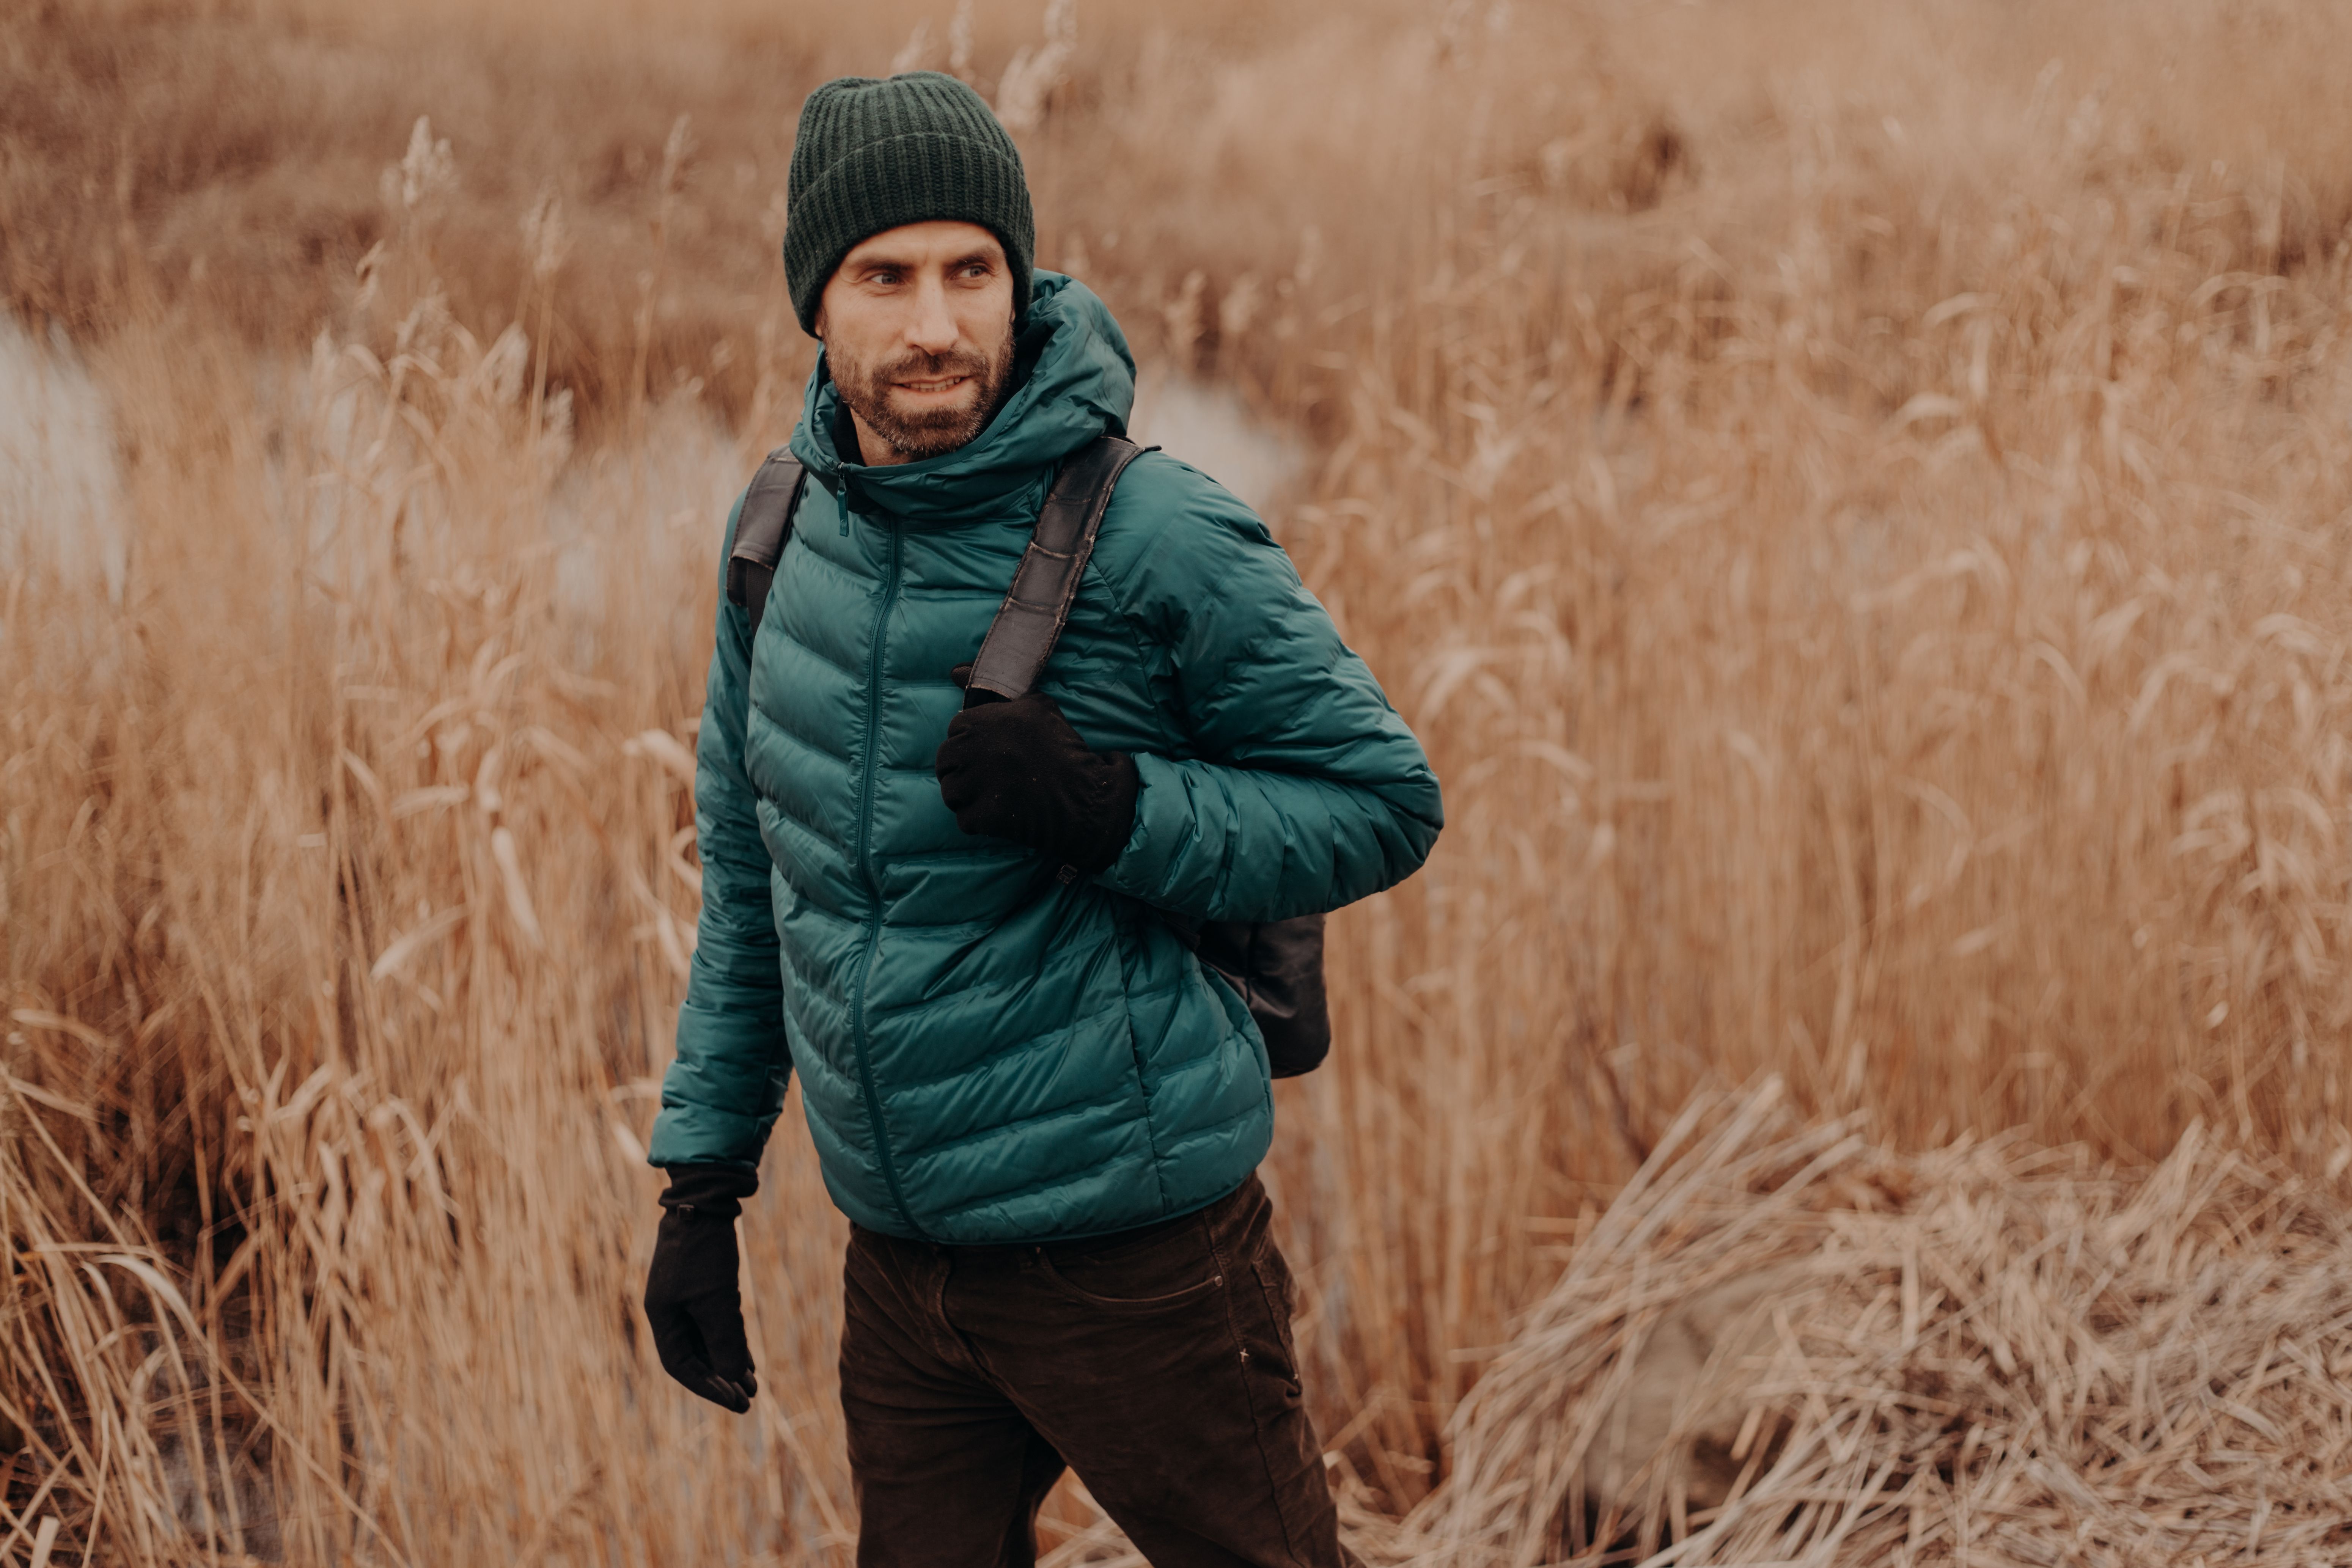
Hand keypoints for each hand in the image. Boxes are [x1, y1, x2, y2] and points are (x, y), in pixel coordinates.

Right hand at [644, 1165, 759, 1412]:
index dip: (708, 1387)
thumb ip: (725, 1340)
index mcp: (662, 1316)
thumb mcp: (717, 1300)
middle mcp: (669, 1309)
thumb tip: (735, 1378)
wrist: (705, 1200)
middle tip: (748, 1399)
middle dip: (720, 1379)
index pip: (681, 1367)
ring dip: (728, 1362)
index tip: (736, 1402)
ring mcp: (684, 1295)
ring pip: (706, 1340)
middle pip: (693, 1356)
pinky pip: (713, 1322)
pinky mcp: (701, 1283)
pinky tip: (748, 1358)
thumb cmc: (705, 1251)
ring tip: (753, 1384)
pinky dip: (729, 1340)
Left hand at [934, 688, 1139, 875]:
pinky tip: (1000, 814)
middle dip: (963, 770)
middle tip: (988, 777)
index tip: (989, 752)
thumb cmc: (1061, 747)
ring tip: (994, 796)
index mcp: (980, 721)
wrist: (1084, 794)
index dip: (971, 743)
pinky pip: (964, 820)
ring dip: (968, 796)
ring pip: (951, 792)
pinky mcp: (982, 816)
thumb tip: (955, 671)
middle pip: (945, 762)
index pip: (954, 731)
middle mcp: (972, 750)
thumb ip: (996, 689)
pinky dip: (979, 821)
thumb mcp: (1036, 706)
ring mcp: (975, 785)